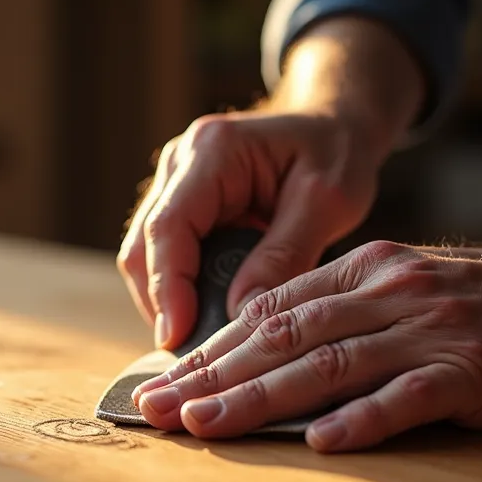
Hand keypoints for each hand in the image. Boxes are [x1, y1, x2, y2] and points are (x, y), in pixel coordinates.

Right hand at [117, 109, 390, 348]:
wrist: (333, 125)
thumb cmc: (336, 153)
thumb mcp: (328, 200)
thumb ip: (285, 254)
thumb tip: (241, 313)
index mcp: (214, 151)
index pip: (170, 226)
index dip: (169, 287)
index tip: (177, 336)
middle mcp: (180, 163)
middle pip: (145, 246)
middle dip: (162, 304)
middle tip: (189, 356)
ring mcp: (173, 183)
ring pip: (147, 256)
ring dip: (167, 302)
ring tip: (200, 346)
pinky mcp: (181, 205)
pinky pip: (165, 257)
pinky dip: (180, 291)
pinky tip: (206, 321)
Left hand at [131, 234, 481, 451]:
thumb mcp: (408, 284)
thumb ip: (346, 310)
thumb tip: (270, 353)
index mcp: (366, 270)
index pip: (270, 311)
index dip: (211, 349)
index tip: (163, 382)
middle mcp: (388, 293)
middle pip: (282, 337)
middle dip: (211, 376)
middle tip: (157, 410)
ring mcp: (429, 330)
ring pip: (328, 365)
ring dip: (259, 398)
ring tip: (206, 426)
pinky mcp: (473, 369)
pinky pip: (409, 396)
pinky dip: (363, 418)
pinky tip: (321, 441)